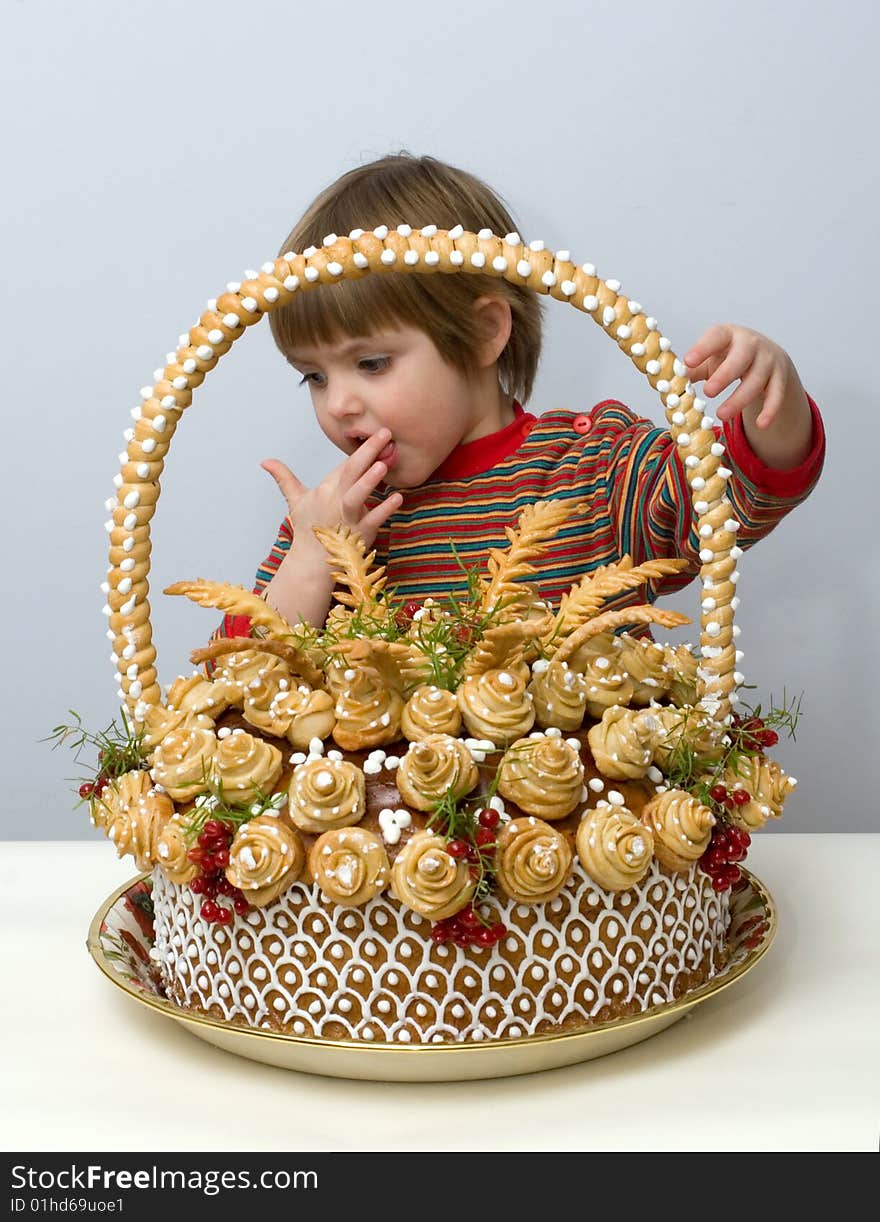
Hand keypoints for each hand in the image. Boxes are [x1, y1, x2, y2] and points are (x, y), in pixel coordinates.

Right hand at [260, 427, 402, 557]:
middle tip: (384, 433)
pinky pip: (374, 520)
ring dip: (369, 480)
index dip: (359, 449)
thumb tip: (265, 461)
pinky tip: (397, 497)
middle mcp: (335, 501)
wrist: (312, 561)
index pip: (343, 465)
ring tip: (383, 464)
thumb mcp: (295, 500)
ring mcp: (348, 518)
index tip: (374, 431)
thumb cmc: (308, 527)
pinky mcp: (361, 533)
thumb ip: (284, 477)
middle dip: (367, 451)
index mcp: (325, 490)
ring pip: (356, 496)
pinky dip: (385, 509)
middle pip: (350, 473)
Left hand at [683, 324, 798, 429]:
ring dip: (739, 398)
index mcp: (728, 335)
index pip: (716, 336)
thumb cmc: (729, 357)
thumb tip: (671, 383)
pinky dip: (770, 410)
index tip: (688, 361)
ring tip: (721, 414)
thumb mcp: (711, 358)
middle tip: (708, 392)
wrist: (767, 355)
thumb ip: (693, 369)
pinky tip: (761, 424)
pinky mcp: (780, 377)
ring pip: (757, 379)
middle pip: (741, 358)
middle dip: (725, 375)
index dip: (703, 348)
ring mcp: (768, 360)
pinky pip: (777, 395)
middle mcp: (751, 344)